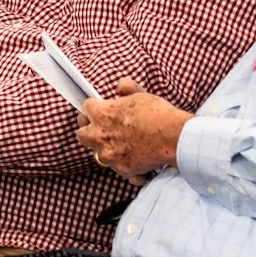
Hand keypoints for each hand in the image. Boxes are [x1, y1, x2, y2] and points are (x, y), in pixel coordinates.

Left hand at [76, 78, 191, 179]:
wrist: (174, 137)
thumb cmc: (158, 114)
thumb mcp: (140, 94)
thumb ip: (126, 88)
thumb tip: (121, 87)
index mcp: (102, 115)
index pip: (85, 108)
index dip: (94, 107)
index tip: (100, 109)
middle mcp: (100, 136)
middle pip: (82, 135)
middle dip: (90, 131)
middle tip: (103, 129)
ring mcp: (110, 156)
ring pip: (98, 155)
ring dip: (107, 149)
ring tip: (123, 144)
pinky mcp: (122, 170)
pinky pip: (118, 169)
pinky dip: (126, 166)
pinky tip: (137, 159)